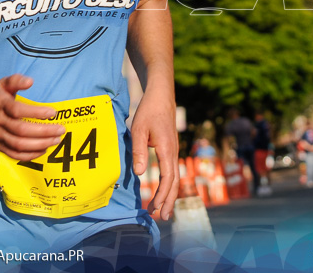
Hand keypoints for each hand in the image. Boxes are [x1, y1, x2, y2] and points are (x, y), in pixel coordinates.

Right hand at [0, 74, 63, 159]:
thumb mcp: (2, 85)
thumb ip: (16, 80)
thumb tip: (30, 82)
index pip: (17, 110)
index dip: (36, 112)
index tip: (53, 113)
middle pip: (20, 130)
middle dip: (43, 131)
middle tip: (61, 130)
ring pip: (19, 144)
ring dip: (40, 144)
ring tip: (57, 140)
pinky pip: (15, 154)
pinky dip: (31, 155)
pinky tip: (44, 149)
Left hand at [131, 87, 179, 219]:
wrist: (161, 95)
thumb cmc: (148, 111)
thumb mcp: (138, 129)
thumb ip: (139, 151)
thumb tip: (140, 174)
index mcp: (167, 149)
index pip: (168, 178)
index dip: (163, 194)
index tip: (156, 208)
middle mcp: (173, 152)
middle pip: (174, 182)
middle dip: (169, 200)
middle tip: (162, 217)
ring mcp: (173, 150)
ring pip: (175, 177)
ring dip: (169, 194)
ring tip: (164, 210)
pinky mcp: (170, 148)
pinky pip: (172, 170)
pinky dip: (169, 184)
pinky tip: (165, 191)